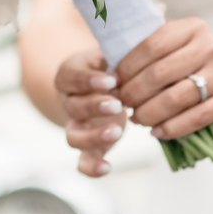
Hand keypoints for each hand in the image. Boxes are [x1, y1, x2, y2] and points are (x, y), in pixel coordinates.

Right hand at [54, 49, 127, 176]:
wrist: (98, 83)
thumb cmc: (108, 65)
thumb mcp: (109, 53)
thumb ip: (119, 54)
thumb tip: (143, 45)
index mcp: (70, 76)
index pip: (71, 77)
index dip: (88, 80)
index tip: (111, 80)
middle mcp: (69, 102)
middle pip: (73, 107)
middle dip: (95, 106)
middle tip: (118, 104)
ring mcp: (77, 126)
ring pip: (73, 136)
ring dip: (93, 136)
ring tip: (118, 131)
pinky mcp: (88, 146)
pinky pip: (82, 161)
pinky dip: (91, 167)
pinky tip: (107, 167)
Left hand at [116, 18, 212, 138]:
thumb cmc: (196, 67)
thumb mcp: (176, 48)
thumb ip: (147, 48)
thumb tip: (108, 61)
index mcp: (193, 28)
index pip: (150, 46)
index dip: (126, 67)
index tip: (113, 82)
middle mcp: (212, 47)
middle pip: (160, 73)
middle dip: (134, 92)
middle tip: (121, 104)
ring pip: (176, 98)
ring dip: (150, 113)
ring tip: (137, 119)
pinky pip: (196, 117)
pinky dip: (172, 128)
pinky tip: (157, 132)